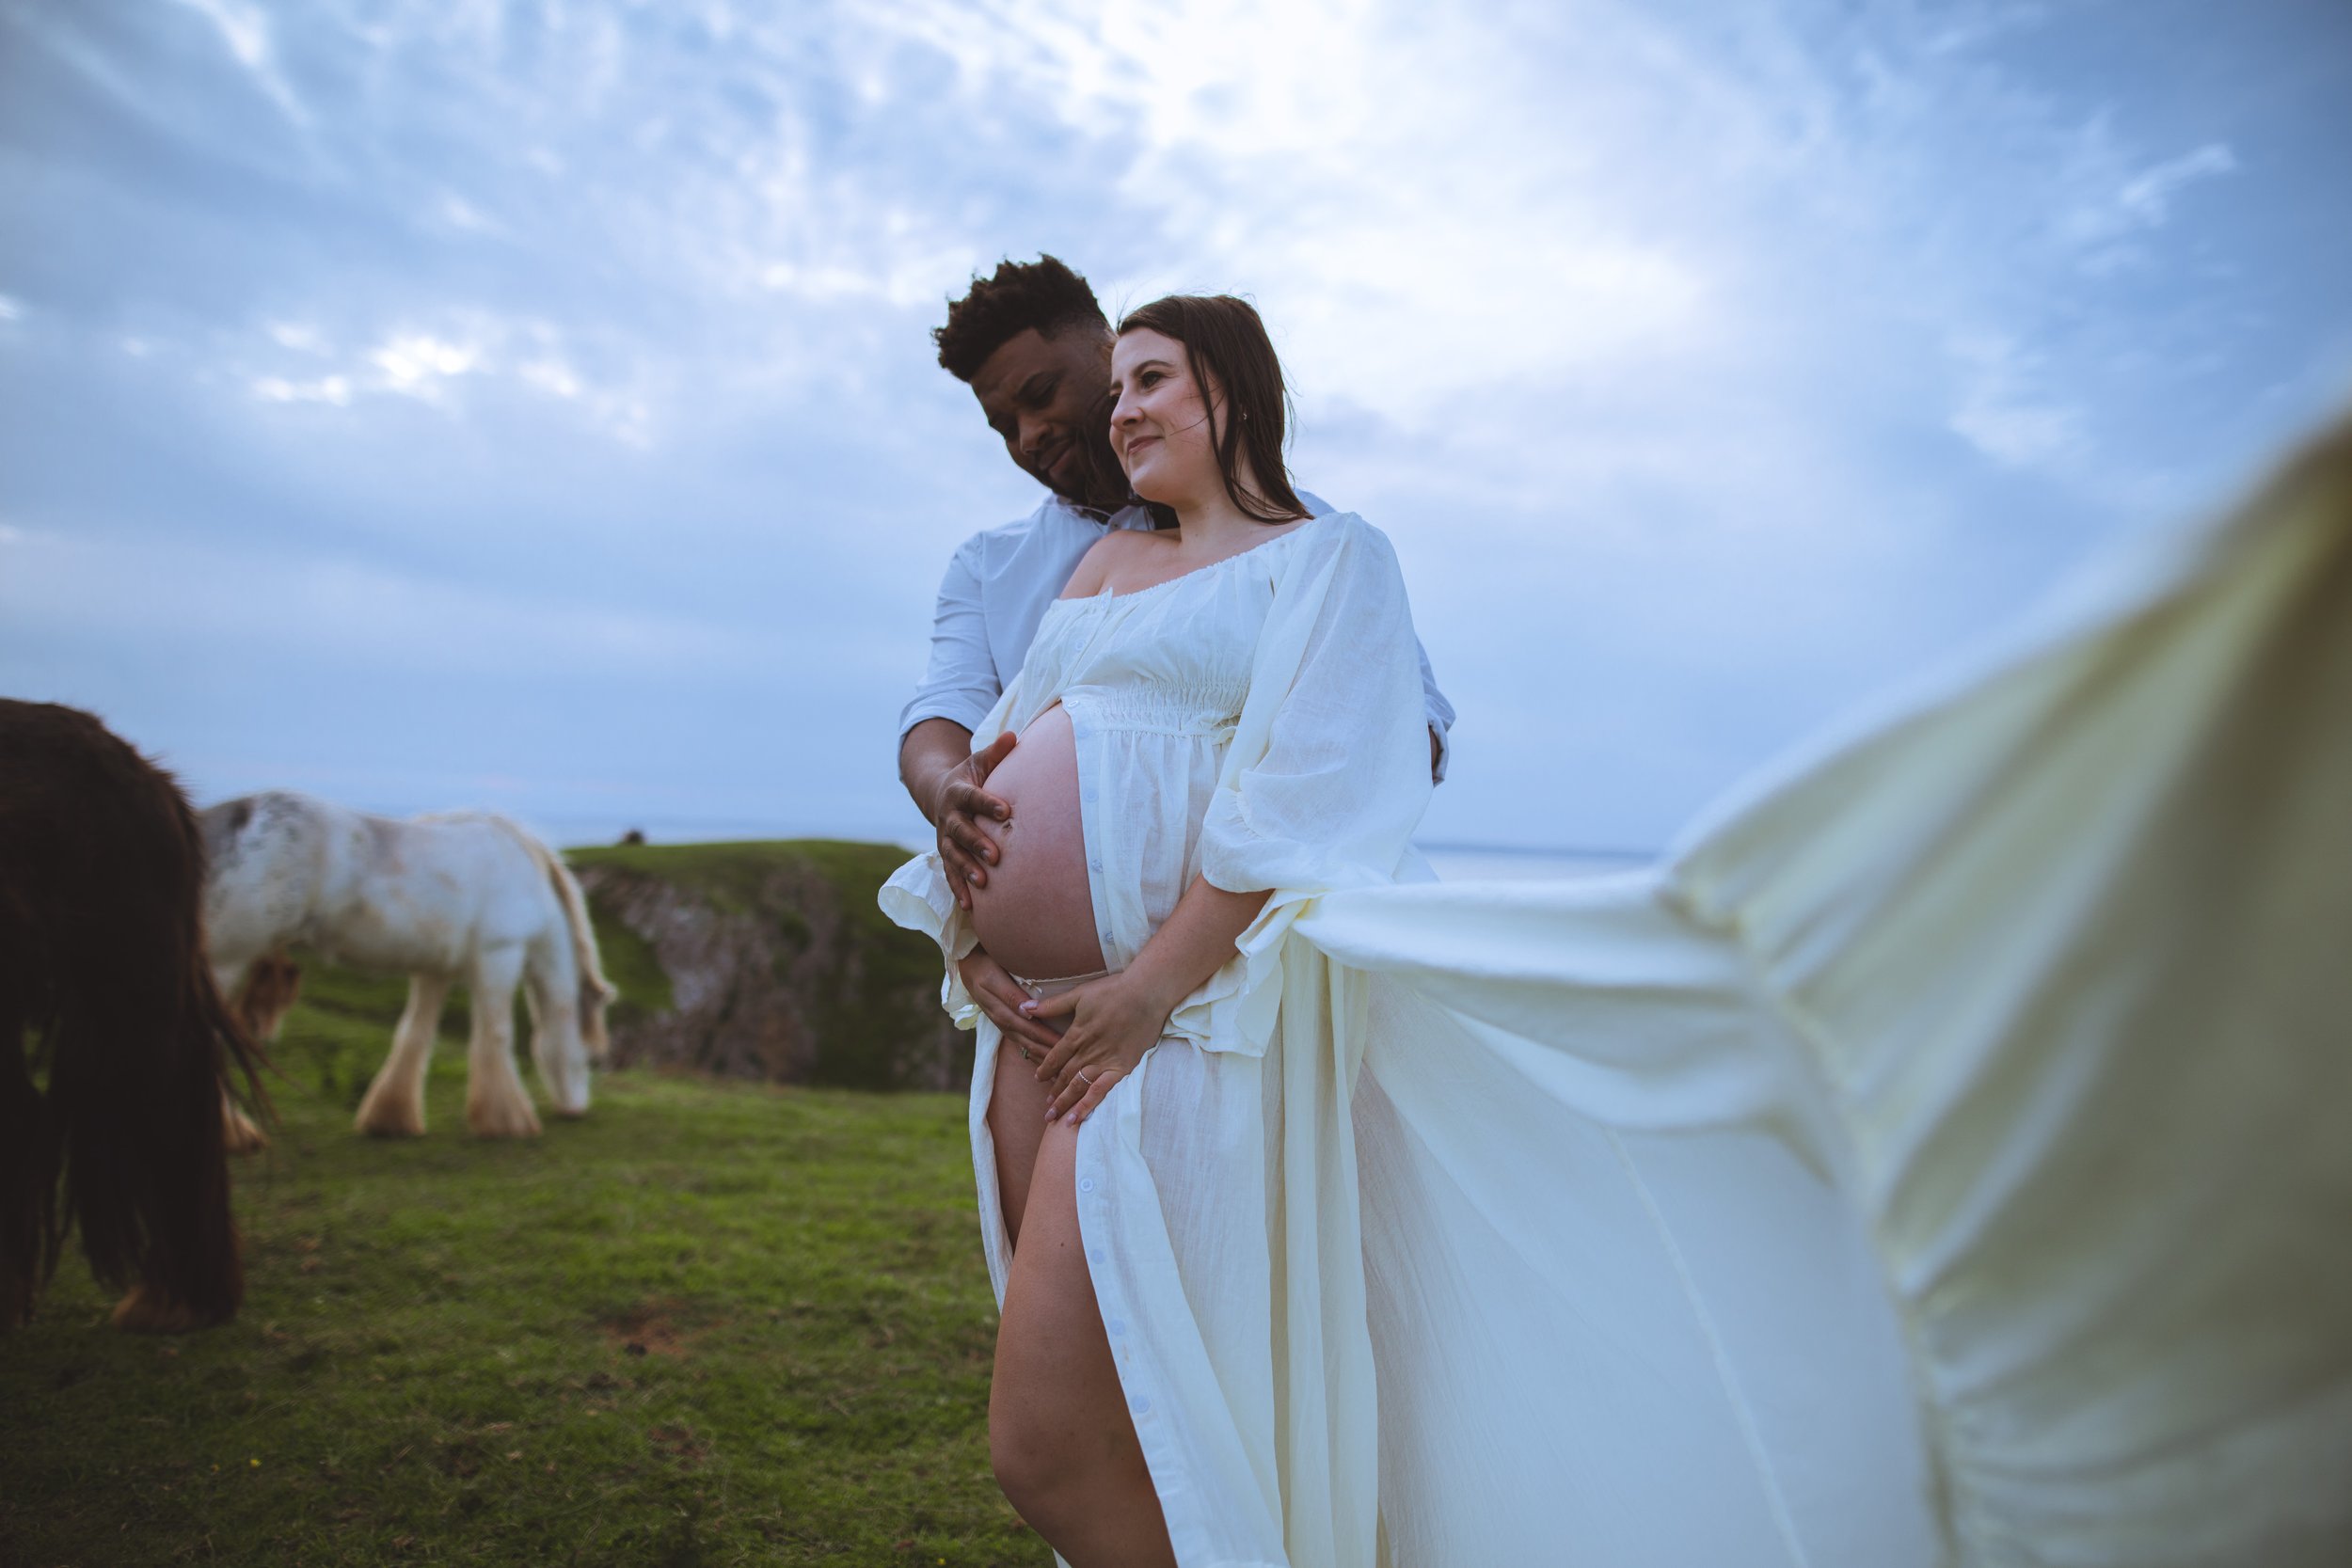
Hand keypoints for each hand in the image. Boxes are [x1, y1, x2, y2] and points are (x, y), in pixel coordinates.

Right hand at [929, 731, 1016, 908]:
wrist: (940, 794)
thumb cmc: (970, 777)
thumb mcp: (979, 762)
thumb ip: (996, 752)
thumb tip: (1012, 736)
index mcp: (957, 792)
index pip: (972, 798)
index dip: (987, 804)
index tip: (1007, 811)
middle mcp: (948, 817)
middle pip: (960, 831)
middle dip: (977, 844)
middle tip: (995, 856)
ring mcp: (944, 838)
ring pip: (953, 856)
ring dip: (967, 870)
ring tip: (983, 883)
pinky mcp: (946, 855)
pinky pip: (950, 874)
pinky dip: (958, 890)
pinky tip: (971, 907)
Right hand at [957, 947, 1062, 1061]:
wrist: (969, 967)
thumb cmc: (985, 968)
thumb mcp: (995, 979)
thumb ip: (1011, 996)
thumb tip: (1027, 1012)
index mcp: (1004, 1014)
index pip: (1032, 1031)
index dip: (1049, 1040)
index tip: (1068, 1048)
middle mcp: (1005, 1024)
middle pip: (1031, 1043)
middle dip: (1050, 1056)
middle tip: (1070, 1066)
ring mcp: (1005, 1026)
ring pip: (1027, 1047)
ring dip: (1043, 1059)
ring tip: (1060, 1072)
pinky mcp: (1007, 1025)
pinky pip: (1022, 1043)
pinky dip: (1035, 1054)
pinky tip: (1045, 1061)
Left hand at [1023, 971, 1176, 1125]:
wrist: (1147, 994)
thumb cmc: (1114, 991)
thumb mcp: (1079, 994)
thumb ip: (1051, 1005)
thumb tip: (1023, 1007)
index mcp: (1076, 1034)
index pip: (1054, 1057)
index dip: (1044, 1068)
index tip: (1038, 1077)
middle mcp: (1087, 1051)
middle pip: (1065, 1076)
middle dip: (1053, 1092)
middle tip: (1046, 1108)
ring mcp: (1104, 1061)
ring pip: (1078, 1086)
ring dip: (1065, 1102)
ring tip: (1055, 1117)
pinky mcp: (1122, 1068)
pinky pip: (1101, 1091)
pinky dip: (1087, 1105)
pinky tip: (1077, 1118)